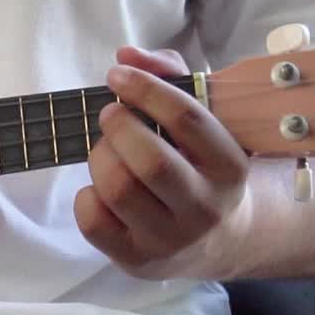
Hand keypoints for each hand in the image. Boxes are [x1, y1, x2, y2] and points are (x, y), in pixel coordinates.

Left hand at [73, 46, 251, 279]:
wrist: (215, 240)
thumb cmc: (198, 166)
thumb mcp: (200, 121)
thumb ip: (169, 76)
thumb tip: (127, 55)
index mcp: (230, 166)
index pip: (187, 119)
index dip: (145, 90)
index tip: (117, 77)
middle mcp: (205, 206)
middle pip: (149, 161)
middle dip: (117, 127)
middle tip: (109, 116)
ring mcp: (171, 237)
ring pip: (118, 190)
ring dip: (99, 158)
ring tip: (105, 151)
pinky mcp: (137, 258)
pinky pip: (93, 221)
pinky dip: (85, 196)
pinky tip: (98, 189)